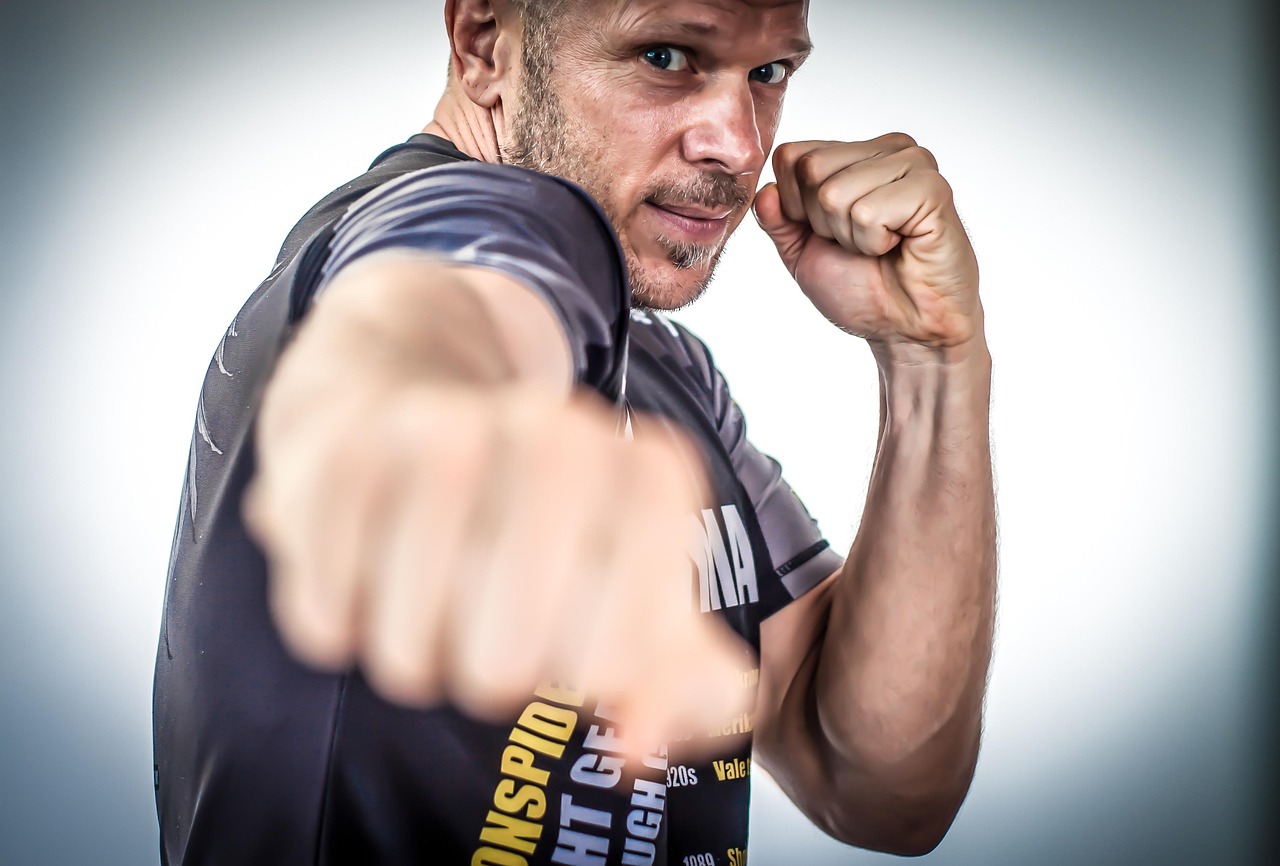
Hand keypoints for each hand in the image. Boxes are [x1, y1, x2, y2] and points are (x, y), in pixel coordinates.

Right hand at [244, 362, 746, 755]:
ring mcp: (443, 434)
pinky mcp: (342, 455)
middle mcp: (552, 434)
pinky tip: (372, 574)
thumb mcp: (635, 597)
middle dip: (500, 679)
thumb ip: (681, 685)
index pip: (630, 647)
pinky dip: (342, 624)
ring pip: (411, 645)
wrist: (418, 416)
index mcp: (644, 474)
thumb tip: (635, 746)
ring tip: (435, 611)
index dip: (596, 681)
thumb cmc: (546, 531)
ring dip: (416, 657)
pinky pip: (329, 614)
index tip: (586, 660)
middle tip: (501, 641)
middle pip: (511, 660)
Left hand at [754, 134, 981, 354]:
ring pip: (835, 192)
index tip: (829, 233)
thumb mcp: (801, 252)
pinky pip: (869, 212)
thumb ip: (777, 219)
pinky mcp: (932, 188)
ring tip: (882, 246)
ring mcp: (912, 163)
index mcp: (854, 154)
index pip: (792, 156)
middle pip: (810, 169)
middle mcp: (885, 149)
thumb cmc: (862, 288)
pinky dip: (874, 242)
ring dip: (850, 236)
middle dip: (822, 222)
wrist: (906, 329)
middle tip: (859, 243)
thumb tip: (764, 192)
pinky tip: (901, 245)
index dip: (795, 206)